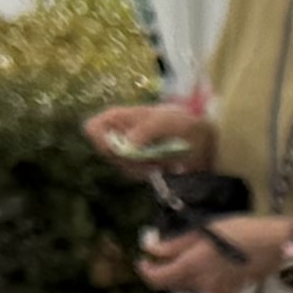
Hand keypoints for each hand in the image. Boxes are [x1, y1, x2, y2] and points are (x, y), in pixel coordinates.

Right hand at [84, 98, 205, 166]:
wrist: (200, 137)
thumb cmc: (180, 120)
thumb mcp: (166, 119)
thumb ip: (146, 130)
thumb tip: (128, 146)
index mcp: (118, 117)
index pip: (92, 129)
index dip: (99, 139)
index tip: (118, 146)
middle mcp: (119, 135)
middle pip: (107, 153)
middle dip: (128, 156)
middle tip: (151, 152)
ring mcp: (127, 153)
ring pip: (123, 166)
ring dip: (144, 165)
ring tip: (164, 156)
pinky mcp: (139, 167)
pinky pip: (137, 175)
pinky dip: (152, 172)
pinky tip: (166, 164)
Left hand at [139, 215, 284, 292]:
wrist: (275, 245)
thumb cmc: (240, 230)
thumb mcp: (204, 231)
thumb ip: (175, 244)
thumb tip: (151, 249)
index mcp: (193, 266)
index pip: (158, 279)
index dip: (146, 271)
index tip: (143, 260)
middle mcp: (201, 284)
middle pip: (173, 282)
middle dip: (169, 268)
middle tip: (170, 250)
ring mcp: (215, 292)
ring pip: (190, 285)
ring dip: (187, 272)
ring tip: (199, 252)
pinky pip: (206, 287)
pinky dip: (204, 277)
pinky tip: (217, 262)